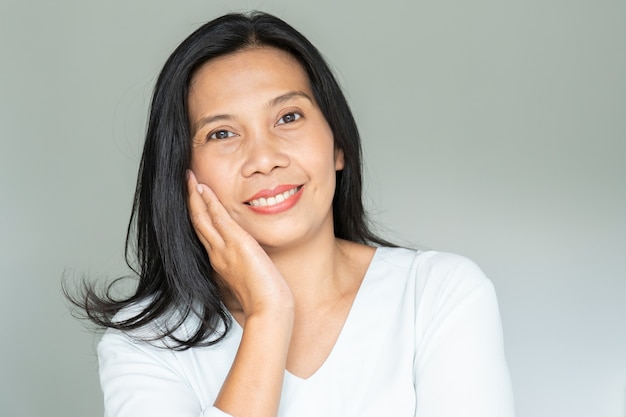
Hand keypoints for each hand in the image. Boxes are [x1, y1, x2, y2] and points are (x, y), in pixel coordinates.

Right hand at [187, 170, 293, 318]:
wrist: (268, 308)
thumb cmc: (264, 297)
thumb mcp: (250, 277)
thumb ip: (244, 266)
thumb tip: (247, 258)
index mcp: (220, 261)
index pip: (205, 233)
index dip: (198, 214)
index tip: (194, 199)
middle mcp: (217, 254)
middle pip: (197, 222)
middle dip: (190, 201)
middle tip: (185, 182)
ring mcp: (223, 249)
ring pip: (202, 218)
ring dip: (194, 196)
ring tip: (189, 178)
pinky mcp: (235, 243)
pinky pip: (217, 218)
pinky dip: (208, 202)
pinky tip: (203, 188)